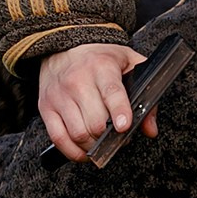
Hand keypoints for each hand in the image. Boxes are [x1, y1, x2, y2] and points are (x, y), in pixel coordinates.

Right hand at [38, 42, 154, 161]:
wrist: (63, 46)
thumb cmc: (100, 58)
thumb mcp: (129, 65)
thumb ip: (145, 95)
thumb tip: (150, 129)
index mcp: (101, 67)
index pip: (111, 92)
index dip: (119, 111)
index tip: (124, 127)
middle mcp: (77, 81)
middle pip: (95, 121)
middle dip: (110, 136)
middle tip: (117, 137)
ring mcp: (59, 96)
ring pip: (78, 133)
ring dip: (94, 146)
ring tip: (102, 142)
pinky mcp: (46, 108)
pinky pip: (58, 138)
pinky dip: (73, 151)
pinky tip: (84, 151)